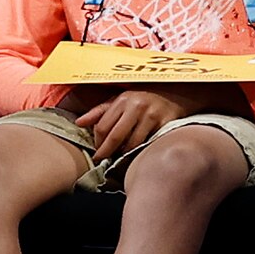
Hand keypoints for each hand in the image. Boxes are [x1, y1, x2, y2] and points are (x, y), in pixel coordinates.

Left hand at [76, 86, 192, 157]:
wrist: (175, 93)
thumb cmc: (143, 98)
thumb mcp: (120, 100)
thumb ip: (99, 112)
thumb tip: (79, 122)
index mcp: (122, 100)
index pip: (103, 127)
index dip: (98, 142)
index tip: (97, 150)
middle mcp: (135, 106)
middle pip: (115, 136)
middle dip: (107, 151)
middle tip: (103, 160)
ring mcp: (151, 115)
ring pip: (132, 143)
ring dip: (123, 153)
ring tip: (119, 157)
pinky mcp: (164, 124)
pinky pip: (148, 143)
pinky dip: (140, 150)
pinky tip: (135, 152)